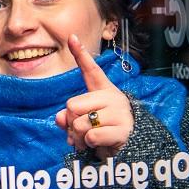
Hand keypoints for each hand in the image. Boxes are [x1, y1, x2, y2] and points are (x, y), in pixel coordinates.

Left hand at [55, 34, 133, 158]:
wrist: (128, 151)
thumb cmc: (102, 133)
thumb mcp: (82, 123)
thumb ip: (68, 117)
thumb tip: (60, 118)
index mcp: (103, 91)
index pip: (90, 70)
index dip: (80, 53)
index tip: (71, 37)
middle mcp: (112, 97)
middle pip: (72, 105)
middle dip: (71, 122)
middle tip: (82, 129)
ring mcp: (120, 112)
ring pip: (79, 123)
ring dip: (79, 136)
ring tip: (89, 139)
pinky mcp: (123, 130)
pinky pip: (91, 136)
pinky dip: (89, 144)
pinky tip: (99, 145)